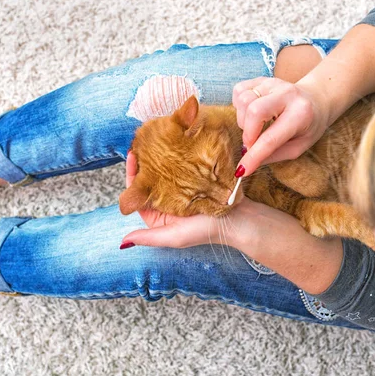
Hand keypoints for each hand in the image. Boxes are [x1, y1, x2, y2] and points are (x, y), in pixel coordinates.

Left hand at [122, 151, 341, 293]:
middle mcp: (175, 204)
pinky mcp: (206, 183)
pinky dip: (185, 155)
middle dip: (150, 159)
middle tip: (147, 136)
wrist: (251, 223)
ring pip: (171, 170)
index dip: (134, 175)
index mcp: (164, 217)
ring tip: (161, 134)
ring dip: (166, 154)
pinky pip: (190, 167)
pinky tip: (183, 140)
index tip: (133, 153)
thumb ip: (152, 237)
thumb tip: (123, 241)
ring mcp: (191, 192)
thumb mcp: (180, 235)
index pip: (141, 194)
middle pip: (156, 179)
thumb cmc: (215, 232)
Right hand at [232, 77, 329, 176]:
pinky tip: (251, 113)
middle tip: (253, 143)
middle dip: (247, 134)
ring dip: (243, 120)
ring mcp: (273, 83)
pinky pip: (239, 91)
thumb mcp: (298, 147)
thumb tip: (247, 164)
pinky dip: (240, 106)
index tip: (242, 170)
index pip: (271, 138)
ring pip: (243, 101)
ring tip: (256, 127)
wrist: (316, 99)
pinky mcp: (261, 79)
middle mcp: (287, 94)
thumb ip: (274, 155)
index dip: (254, 156)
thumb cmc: (308, 126)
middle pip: (254, 111)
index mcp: (301, 114)